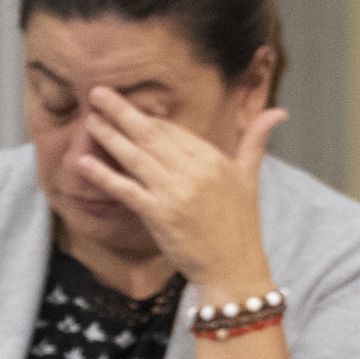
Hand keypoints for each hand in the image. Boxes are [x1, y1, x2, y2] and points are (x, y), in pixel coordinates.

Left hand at [76, 86, 285, 298]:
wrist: (233, 266)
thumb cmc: (240, 223)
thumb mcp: (250, 176)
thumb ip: (255, 141)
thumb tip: (278, 112)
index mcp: (213, 158)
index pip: (173, 130)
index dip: (146, 116)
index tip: (125, 103)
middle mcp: (194, 170)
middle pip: (151, 135)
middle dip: (122, 112)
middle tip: (97, 93)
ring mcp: (175, 192)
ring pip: (135, 156)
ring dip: (109, 136)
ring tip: (89, 119)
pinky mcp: (159, 214)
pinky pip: (125, 189)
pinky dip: (102, 175)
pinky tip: (81, 162)